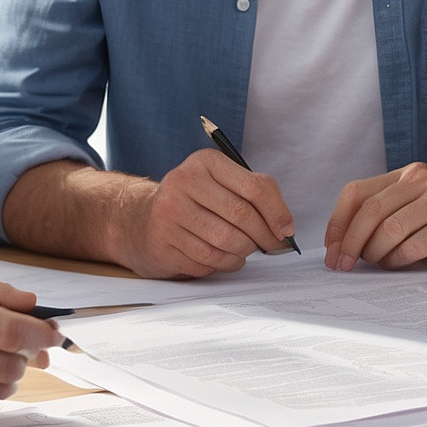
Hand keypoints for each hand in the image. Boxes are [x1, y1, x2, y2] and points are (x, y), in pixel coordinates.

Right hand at [115, 148, 294, 278]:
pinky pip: (207, 261)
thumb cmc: (193, 202)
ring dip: (244, 252)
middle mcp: (183, 182)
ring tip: (244, 250)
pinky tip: (224, 257)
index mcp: (205, 162)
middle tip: (272, 246)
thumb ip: (254, 194)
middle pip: (241, 215)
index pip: (254, 187)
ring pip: (226, 241)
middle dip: (264, 236)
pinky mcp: (162, 242)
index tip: (286, 231)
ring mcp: (169, 212)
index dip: (277, 213)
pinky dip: (224, 264)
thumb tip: (284, 227)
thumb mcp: (221, 184)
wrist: (141, 219)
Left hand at [327, 162, 426, 269]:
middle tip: (343, 265)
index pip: (356, 193)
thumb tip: (346, 242)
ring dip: (376, 254)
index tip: (331, 249)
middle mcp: (422, 182)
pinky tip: (402, 262)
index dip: (337, 223)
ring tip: (380, 262)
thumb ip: (390, 210)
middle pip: (369, 213)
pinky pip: (413, 247)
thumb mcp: (421, 198)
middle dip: (350, 244)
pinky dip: (399, 260)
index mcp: (407, 175)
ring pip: (389, 231)